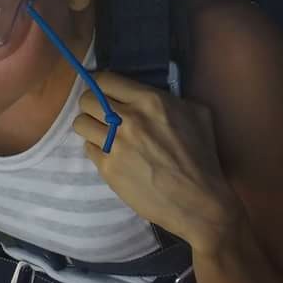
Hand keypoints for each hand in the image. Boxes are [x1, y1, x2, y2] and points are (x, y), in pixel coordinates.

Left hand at [73, 72, 240, 251]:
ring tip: (103, 135)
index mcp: (150, 100)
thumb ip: (169, 97)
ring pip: (81, 123)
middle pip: (86, 99)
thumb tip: (146, 92)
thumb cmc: (202, 157)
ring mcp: (115, 144)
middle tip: (102, 115)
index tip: (104, 93)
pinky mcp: (108, 168)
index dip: (101, 85)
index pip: (104, 79)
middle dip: (92, 105)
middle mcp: (128, 119)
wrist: (199, 203)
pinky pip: (88, 148)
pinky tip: (113, 155)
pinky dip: (97, 149)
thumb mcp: (197, 114)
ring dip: (90, 127)